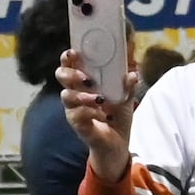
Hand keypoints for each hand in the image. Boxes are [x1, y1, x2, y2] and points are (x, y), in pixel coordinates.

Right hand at [55, 54, 132, 177]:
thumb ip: (129, 85)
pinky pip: (77, 114)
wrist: (117, 143)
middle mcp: (75, 92)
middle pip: (60, 75)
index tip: (75, 52)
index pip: (71, 63)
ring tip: (99, 100)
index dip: (68, 56)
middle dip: (71, 73)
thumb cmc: (117, 117)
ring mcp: (73, 108)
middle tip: (87, 78)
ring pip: (66, 95)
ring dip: (83, 95)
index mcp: (84, 81)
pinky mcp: (76, 123)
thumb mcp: (127, 98)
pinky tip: (104, 116)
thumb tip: (133, 74)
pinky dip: (92, 112)